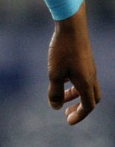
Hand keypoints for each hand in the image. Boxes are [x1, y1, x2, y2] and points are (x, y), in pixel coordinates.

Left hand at [47, 2, 100, 124]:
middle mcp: (91, 76)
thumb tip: (55, 107)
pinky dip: (75, 83)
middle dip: (81, 108)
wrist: (71, 25)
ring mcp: (89, 66)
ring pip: (87, 87)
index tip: (68, 120)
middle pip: (92, 98)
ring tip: (61, 96)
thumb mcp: (54, 73)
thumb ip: (55, 92)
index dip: (79, 116)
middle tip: (67, 112)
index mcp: (86, 83)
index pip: (88, 106)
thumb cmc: (62, 49)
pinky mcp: (85, 58)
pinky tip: (62, 77)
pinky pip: (84, 77)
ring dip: (76, 95)